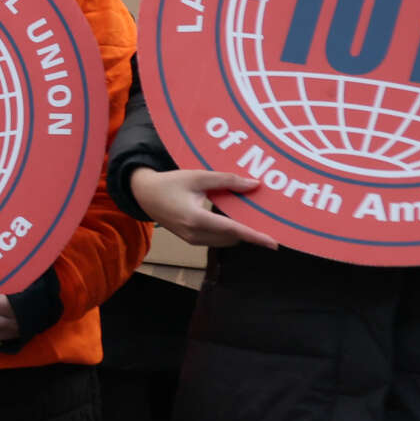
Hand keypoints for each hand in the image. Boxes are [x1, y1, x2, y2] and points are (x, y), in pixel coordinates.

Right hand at [127, 167, 281, 249]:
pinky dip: (228, 231)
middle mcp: (195, 234)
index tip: (274, 244)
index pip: (233, 230)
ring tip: (247, 214)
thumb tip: (255, 185)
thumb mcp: (198, 176)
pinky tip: (231, 217)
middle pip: (233, 237)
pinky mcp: (192, 240)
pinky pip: (217, 239)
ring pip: (226, 240)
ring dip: (238, 230)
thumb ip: (227, 180)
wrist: (145, 195)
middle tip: (262, 215)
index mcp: (196, 219)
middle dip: (249, 229)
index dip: (255, 237)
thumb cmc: (170, 183)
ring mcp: (192, 240)